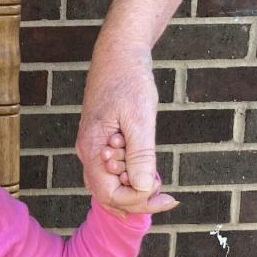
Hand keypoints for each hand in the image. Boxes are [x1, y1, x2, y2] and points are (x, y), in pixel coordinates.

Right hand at [76, 46, 176, 214]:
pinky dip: (131, 180)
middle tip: (169, 198)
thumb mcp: (139, 117)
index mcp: (93, 148)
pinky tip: (150, 176)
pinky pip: (113, 172)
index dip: (135, 200)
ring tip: (162, 189)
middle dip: (137, 201)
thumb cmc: (129, 81)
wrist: (119, 55)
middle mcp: (88, 152)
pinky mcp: (102, 142)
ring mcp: (93, 148)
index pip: (108, 193)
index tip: (160, 191)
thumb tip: (142, 188)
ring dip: (135, 192)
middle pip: (108, 194)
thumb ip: (140, 154)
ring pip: (110, 186)